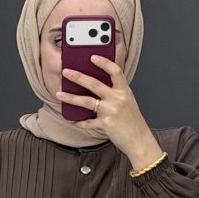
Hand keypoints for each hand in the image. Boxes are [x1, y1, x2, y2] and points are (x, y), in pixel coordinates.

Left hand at [56, 55, 161, 169]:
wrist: (139, 140)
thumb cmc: (132, 121)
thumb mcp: (127, 101)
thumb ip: (115, 92)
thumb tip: (94, 85)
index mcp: (124, 91)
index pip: (115, 71)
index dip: (104, 62)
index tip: (92, 57)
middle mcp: (118, 99)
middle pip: (95, 84)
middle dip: (78, 77)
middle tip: (66, 72)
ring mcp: (111, 112)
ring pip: (86, 101)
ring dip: (71, 97)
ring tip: (59, 94)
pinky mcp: (105, 124)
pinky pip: (87, 122)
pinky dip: (78, 121)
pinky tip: (71, 119)